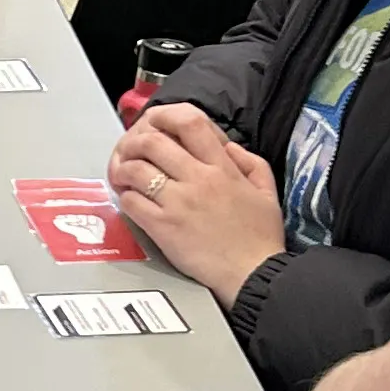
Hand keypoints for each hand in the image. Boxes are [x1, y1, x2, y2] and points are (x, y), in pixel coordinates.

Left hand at [107, 103, 285, 304]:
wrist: (253, 275)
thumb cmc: (259, 238)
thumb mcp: (266, 191)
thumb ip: (250, 162)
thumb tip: (228, 145)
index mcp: (223, 168)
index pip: (191, 122)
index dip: (166, 115)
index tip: (156, 121)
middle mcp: (198, 179)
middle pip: (153, 142)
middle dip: (135, 141)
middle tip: (130, 148)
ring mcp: (178, 203)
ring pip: (137, 169)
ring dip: (124, 168)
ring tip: (123, 173)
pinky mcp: (164, 228)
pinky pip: (132, 202)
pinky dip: (125, 197)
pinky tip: (130, 199)